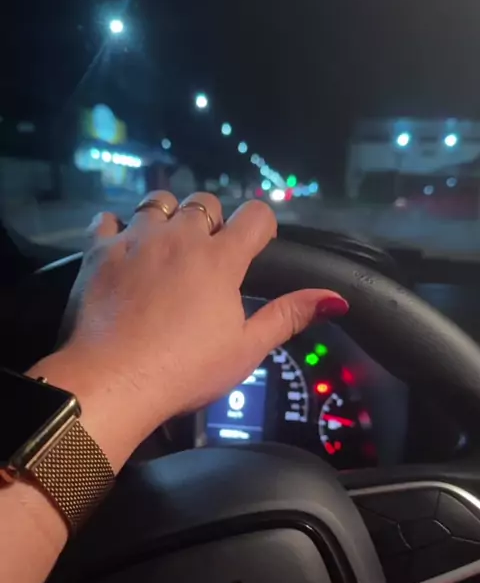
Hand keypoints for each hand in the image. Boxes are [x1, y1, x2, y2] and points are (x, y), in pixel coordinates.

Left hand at [34, 192, 347, 469]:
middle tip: (206, 255)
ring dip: (166, 216)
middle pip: (204, 202)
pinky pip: (108, 220)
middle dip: (211, 220)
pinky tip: (122, 249)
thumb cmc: (186, 370)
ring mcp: (136, 240)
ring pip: (156, 202)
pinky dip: (117, 229)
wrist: (114, 380)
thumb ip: (289, 316)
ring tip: (165, 245)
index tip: (256, 246)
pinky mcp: (100, 252)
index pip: (255, 215)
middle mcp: (180, 237)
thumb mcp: (246, 349)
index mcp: (221, 259)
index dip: (261, 226)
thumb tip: (335, 298)